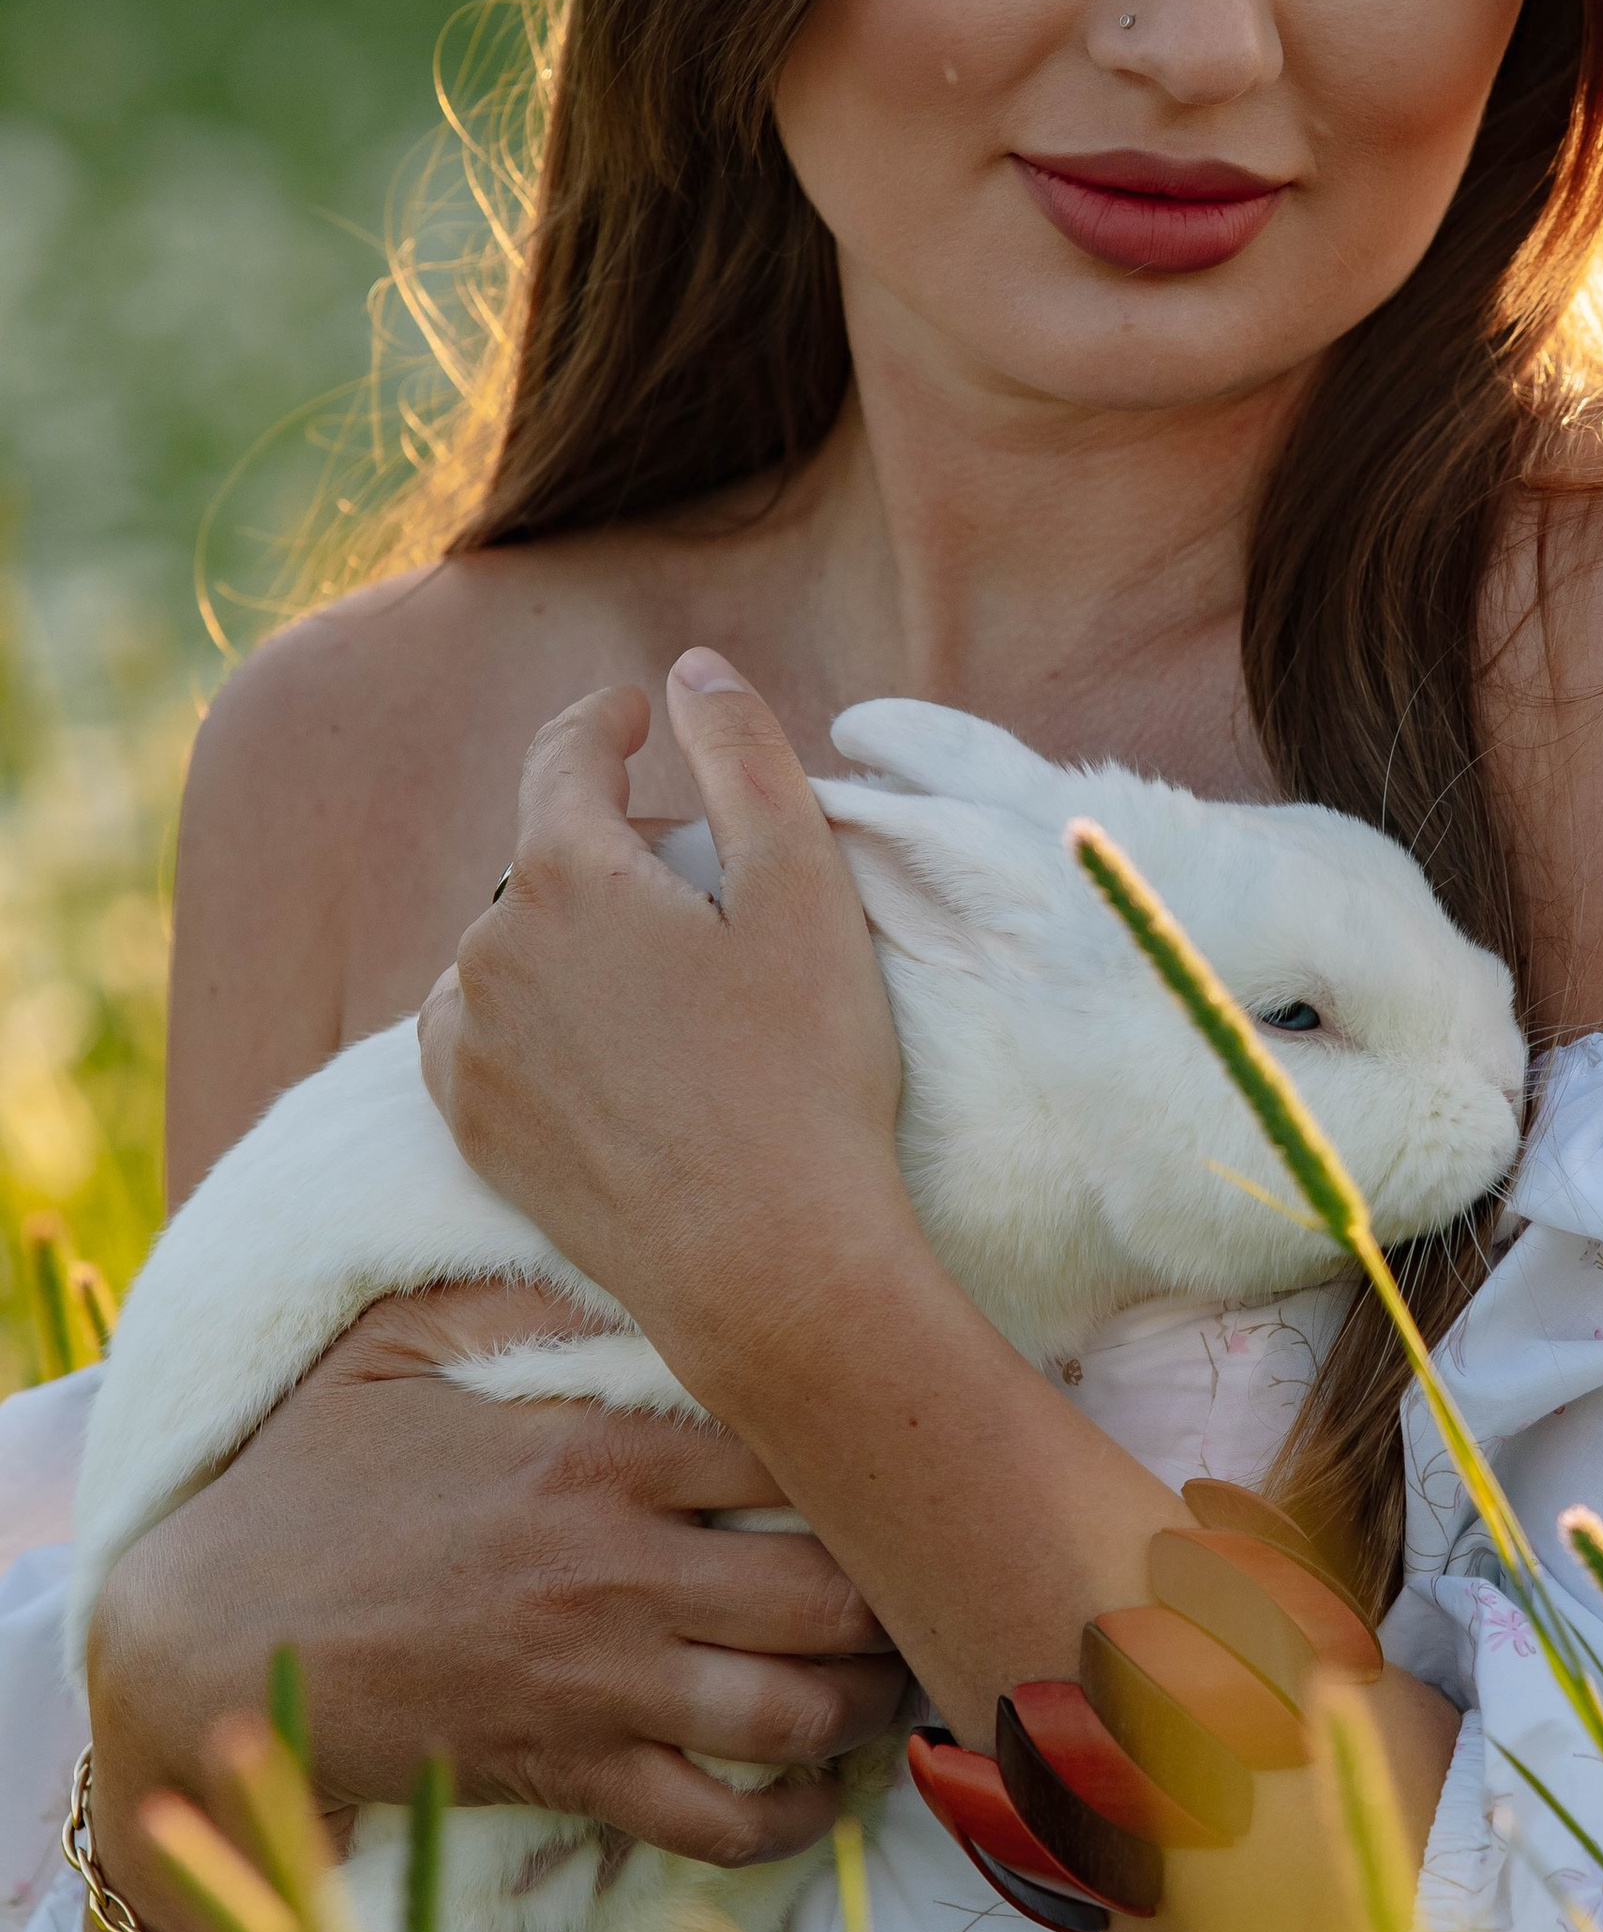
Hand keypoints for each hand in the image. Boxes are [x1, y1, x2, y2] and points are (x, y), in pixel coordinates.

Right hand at [83, 1278, 907, 1931]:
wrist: (208, 1641)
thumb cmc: (309, 1484)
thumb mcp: (397, 1349)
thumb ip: (515, 1289)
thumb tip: (609, 1230)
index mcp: (594, 1453)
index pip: (796, 1444)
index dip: (877, 1447)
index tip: (922, 1444)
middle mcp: (616, 1569)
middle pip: (831, 1588)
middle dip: (905, 1589)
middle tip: (941, 1578)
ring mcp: (596, 1684)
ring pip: (797, 1711)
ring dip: (874, 1704)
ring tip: (905, 1679)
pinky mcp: (566, 1774)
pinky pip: (716, 1820)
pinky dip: (789, 1818)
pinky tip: (819, 1789)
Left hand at [419, 655, 913, 1430]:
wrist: (765, 1264)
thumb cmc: (804, 1072)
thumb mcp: (805, 888)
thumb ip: (743, 754)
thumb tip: (689, 668)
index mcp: (567, 870)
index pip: (568, 754)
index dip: (611, 723)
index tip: (644, 716)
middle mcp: (488, 947)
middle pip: (546, 856)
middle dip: (610, 849)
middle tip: (702, 891)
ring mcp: (469, 1042)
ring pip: (511, 946)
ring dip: (567, 937)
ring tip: (660, 984)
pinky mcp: (472, 1123)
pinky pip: (480, 1028)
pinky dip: (527, 1013)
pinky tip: (598, 1045)